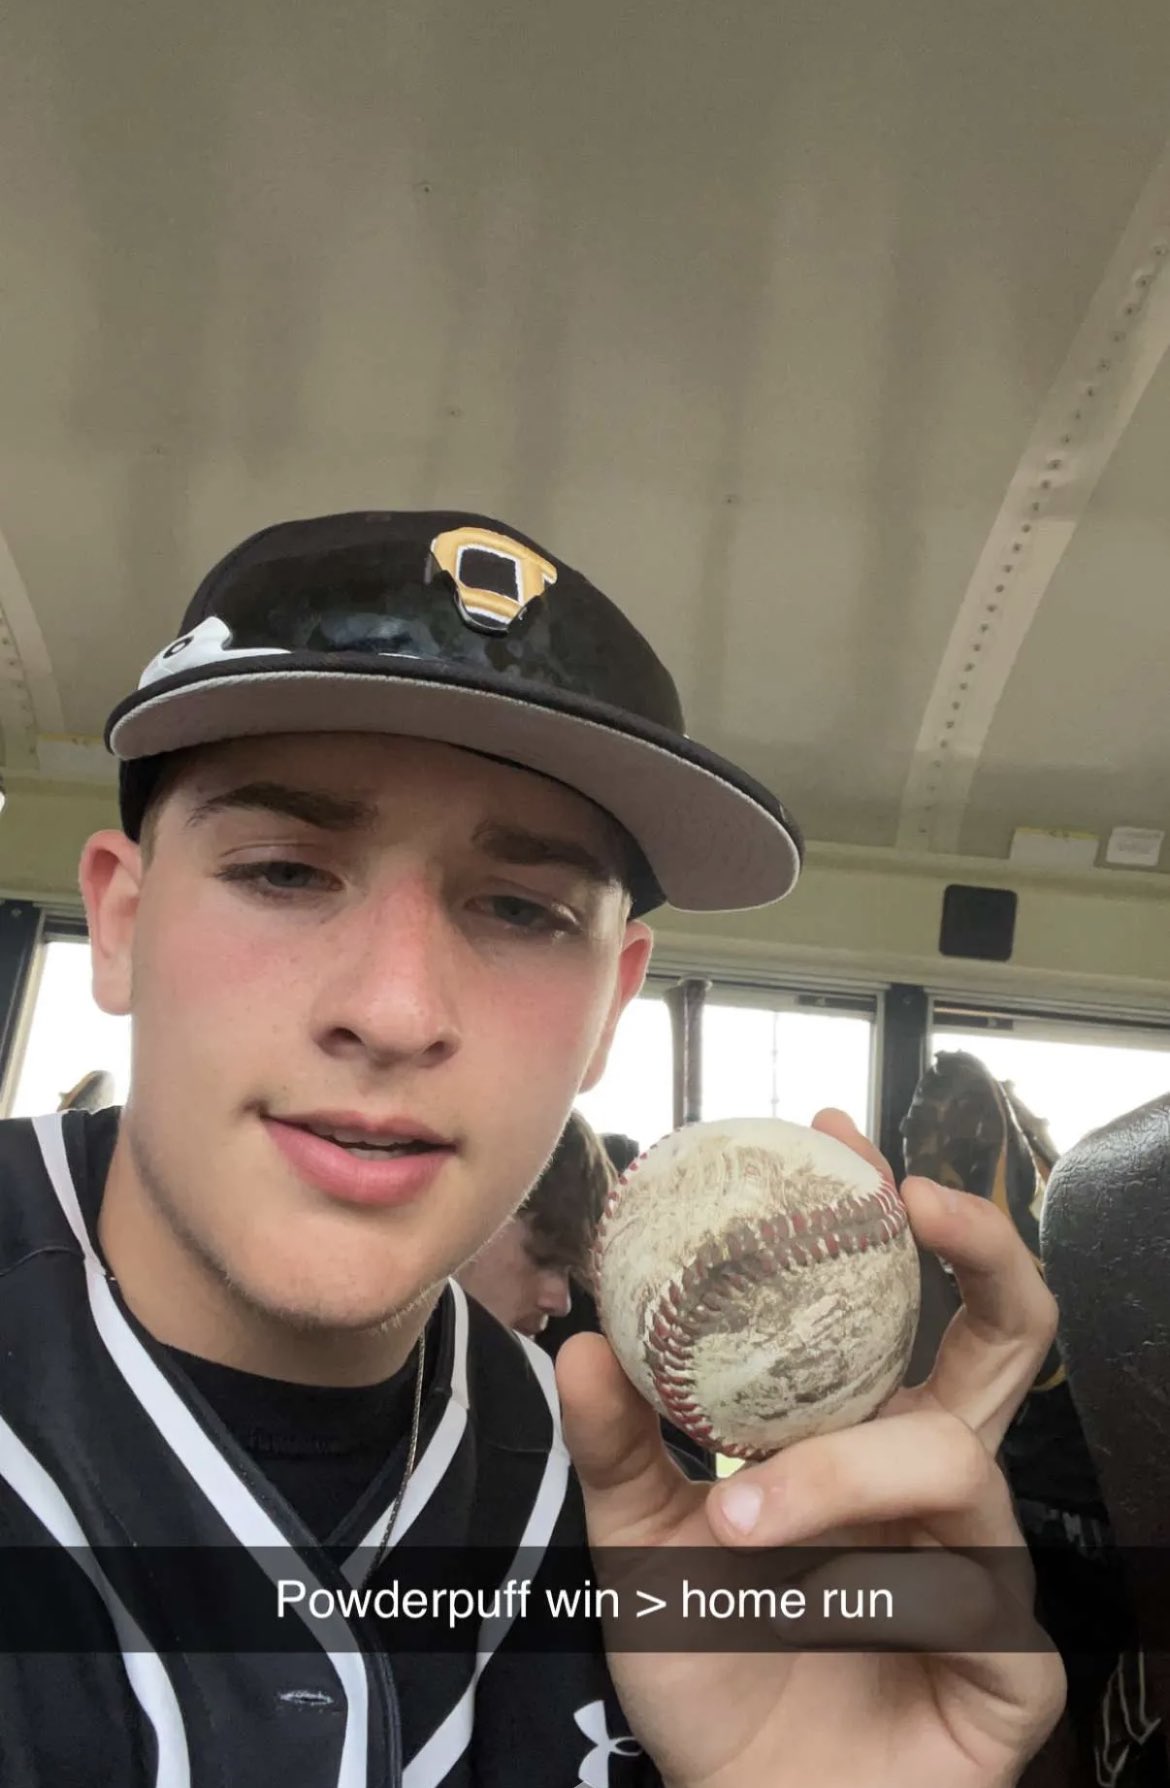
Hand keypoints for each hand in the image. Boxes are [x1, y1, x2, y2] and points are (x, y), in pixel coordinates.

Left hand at [555, 1109, 1064, 1787]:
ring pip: (956, 1446)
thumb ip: (619, 1449)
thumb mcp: (640, 1549)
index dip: (880, 1213)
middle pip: (1006, 1331)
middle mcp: (929, 1475)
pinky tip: (802, 1602)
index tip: (830, 1138)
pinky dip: (868, 1576)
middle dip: (980, 1245)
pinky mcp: (1009, 1647)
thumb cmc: (713, 1675)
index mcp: (858, 1432)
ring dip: (839, 1467)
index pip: (893, 1298)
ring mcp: (979, 1553)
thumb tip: (580, 1339)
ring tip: (736, 1519)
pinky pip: (972, 1579)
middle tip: (909, 1199)